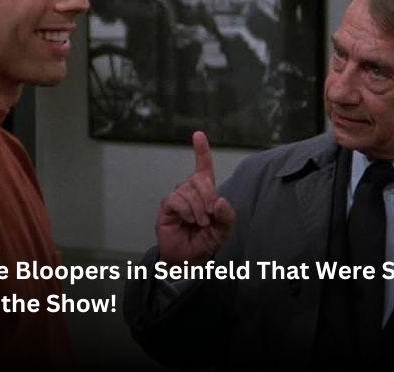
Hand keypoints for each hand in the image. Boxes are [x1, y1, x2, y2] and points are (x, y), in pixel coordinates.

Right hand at [156, 131, 235, 265]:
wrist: (189, 259)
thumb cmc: (206, 241)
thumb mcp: (224, 229)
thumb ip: (227, 215)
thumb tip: (219, 200)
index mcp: (205, 192)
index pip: (203, 167)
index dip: (201, 150)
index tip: (198, 135)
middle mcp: (190, 190)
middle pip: (200, 180)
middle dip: (209, 198)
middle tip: (210, 216)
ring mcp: (178, 198)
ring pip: (189, 191)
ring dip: (199, 209)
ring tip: (199, 224)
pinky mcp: (167, 207)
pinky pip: (177, 200)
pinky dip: (186, 211)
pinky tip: (188, 221)